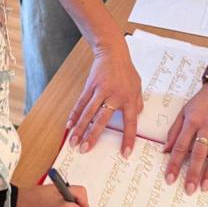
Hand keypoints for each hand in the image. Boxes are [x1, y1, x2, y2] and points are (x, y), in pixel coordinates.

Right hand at [66, 39, 142, 157]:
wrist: (112, 52)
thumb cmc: (126, 71)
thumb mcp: (138, 87)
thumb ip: (137, 103)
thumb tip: (136, 118)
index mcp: (129, 99)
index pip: (130, 123)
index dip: (128, 139)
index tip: (125, 153)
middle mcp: (114, 96)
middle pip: (102, 119)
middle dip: (93, 136)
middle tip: (85, 149)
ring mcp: (100, 91)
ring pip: (88, 113)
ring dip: (80, 128)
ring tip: (74, 142)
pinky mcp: (90, 86)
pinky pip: (81, 103)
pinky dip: (74, 114)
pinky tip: (69, 125)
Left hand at [164, 84, 207, 192]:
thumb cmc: (200, 101)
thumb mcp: (183, 112)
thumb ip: (174, 131)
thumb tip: (165, 150)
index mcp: (191, 121)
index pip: (180, 146)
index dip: (174, 163)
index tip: (169, 178)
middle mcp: (207, 125)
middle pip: (199, 152)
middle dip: (193, 172)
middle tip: (189, 189)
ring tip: (205, 187)